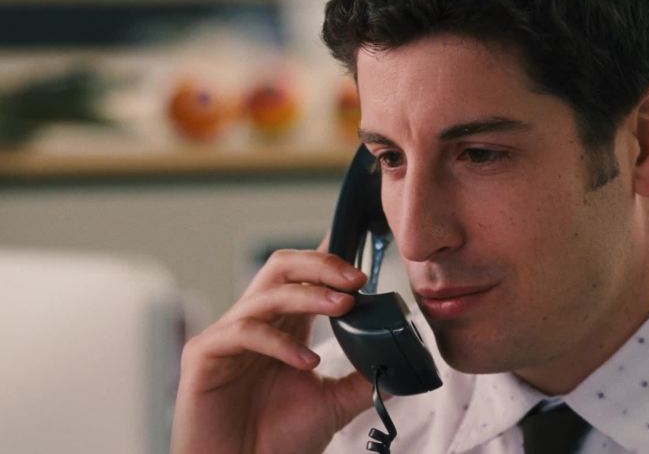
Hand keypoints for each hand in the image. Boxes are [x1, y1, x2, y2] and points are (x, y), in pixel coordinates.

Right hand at [171, 241, 371, 453]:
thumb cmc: (276, 441)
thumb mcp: (333, 403)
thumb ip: (361, 378)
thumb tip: (398, 360)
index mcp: (283, 327)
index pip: (303, 276)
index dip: (330, 260)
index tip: (364, 265)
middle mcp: (255, 322)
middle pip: (282, 267)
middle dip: (321, 266)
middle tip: (356, 280)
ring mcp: (227, 336)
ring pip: (268, 293)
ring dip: (310, 294)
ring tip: (344, 306)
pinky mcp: (204, 355)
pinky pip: (244, 332)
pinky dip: (280, 342)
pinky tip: (307, 362)